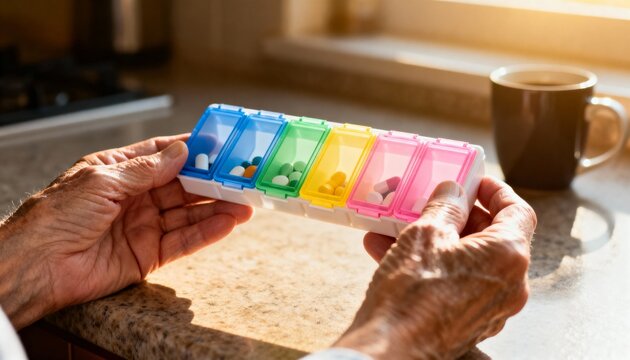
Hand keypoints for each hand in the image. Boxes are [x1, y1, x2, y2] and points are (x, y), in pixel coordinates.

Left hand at [0, 135, 251, 328]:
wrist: (38, 265)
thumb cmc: (57, 215)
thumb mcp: (103, 180)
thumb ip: (147, 169)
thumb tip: (181, 152)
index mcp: (118, 171)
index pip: (161, 154)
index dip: (190, 149)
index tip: (218, 145)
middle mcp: (134, 197)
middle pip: (181, 185)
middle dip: (211, 180)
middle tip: (240, 176)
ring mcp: (143, 226)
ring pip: (188, 213)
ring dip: (217, 207)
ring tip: (245, 202)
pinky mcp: (148, 254)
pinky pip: (183, 241)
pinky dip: (206, 232)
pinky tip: (227, 223)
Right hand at [335, 177, 536, 358]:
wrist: (391, 349)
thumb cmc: (411, 294)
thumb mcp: (426, 233)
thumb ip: (446, 205)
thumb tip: (453, 192)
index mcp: (508, 257)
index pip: (518, 211)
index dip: (496, 190)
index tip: (476, 182)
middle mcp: (509, 285)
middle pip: (493, 236)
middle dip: (460, 215)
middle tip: (435, 202)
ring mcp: (490, 308)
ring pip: (468, 259)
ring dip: (437, 238)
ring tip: (401, 226)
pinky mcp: (468, 322)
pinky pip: (456, 282)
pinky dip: (432, 264)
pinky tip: (392, 251)